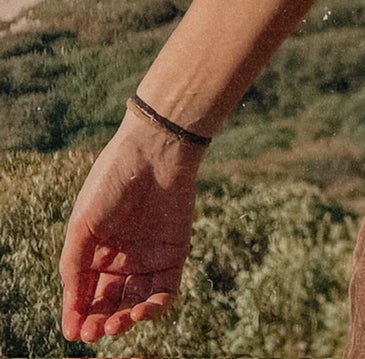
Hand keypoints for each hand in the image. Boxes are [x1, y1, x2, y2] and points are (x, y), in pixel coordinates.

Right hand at [60, 111, 199, 344]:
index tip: (73, 332)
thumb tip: (71, 313)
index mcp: (95, 252)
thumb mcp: (83, 226)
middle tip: (94, 332)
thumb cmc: (112, 182)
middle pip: (109, 303)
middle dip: (100, 322)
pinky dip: (153, 307)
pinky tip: (139, 312)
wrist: (155, 150)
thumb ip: (75, 268)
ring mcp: (148, 257)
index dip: (78, 316)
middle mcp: (121, 258)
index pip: (85, 294)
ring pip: (135, 302)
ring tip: (116, 324)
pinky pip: (164, 291)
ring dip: (125, 319)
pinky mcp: (174, 253)